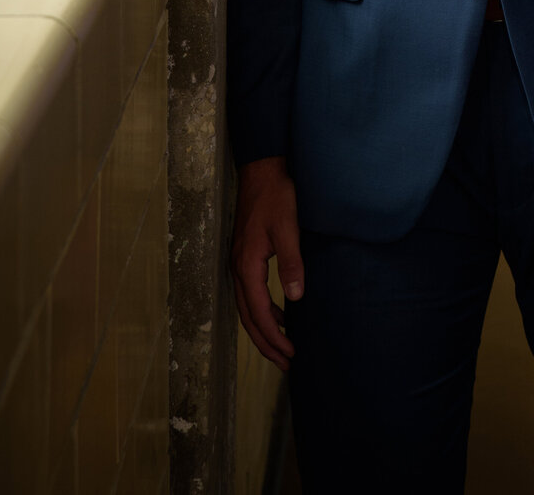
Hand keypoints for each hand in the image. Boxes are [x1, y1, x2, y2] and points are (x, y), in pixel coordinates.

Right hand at [231, 155, 304, 368]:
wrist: (261, 170)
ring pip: (246, 308)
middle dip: (265, 343)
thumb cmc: (275, 197)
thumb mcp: (288, 228)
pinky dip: (262, 310)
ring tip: (282, 347)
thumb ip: (291, 263)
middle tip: (285, 363)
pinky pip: (250, 294)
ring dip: (262, 330)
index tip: (291, 354)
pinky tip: (279, 313)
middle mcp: (237, 268)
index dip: (274, 337)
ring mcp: (238, 263)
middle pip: (248, 317)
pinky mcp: (244, 257)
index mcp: (247, 265)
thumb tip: (295, 299)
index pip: (258, 312)